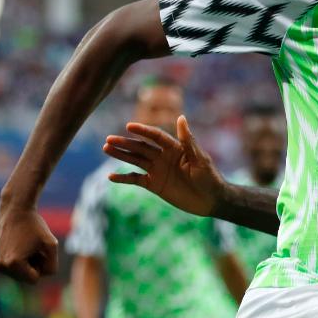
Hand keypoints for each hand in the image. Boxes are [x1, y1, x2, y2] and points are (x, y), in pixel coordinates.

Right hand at [0, 206, 58, 283]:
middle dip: (32, 265)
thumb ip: (52, 265)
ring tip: (26, 245)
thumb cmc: (35, 226)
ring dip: (24, 262)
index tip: (40, 250)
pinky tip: (17, 242)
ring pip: (16, 272)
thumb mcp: (52, 245)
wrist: (15, 209)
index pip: (34, 279)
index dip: (42, 265)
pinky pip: (9, 264)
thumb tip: (44, 276)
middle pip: (24, 277)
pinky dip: (15, 257)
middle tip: (33, 246)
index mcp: (13, 264)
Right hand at [103, 116, 224, 216]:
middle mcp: (164, 156)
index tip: (129, 126)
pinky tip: (111, 176)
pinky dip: (124, 178)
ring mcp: (158, 170)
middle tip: (108, 140)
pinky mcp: (154, 184)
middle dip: (125, 143)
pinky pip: (136, 179)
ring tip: (105, 148)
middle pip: (141, 147)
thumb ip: (188, 140)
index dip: (143, 131)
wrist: (211, 200)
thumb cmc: (209, 177)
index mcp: (175, 148)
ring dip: (121, 155)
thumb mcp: (199, 159)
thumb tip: (181, 117)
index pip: (156, 136)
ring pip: (135, 160)